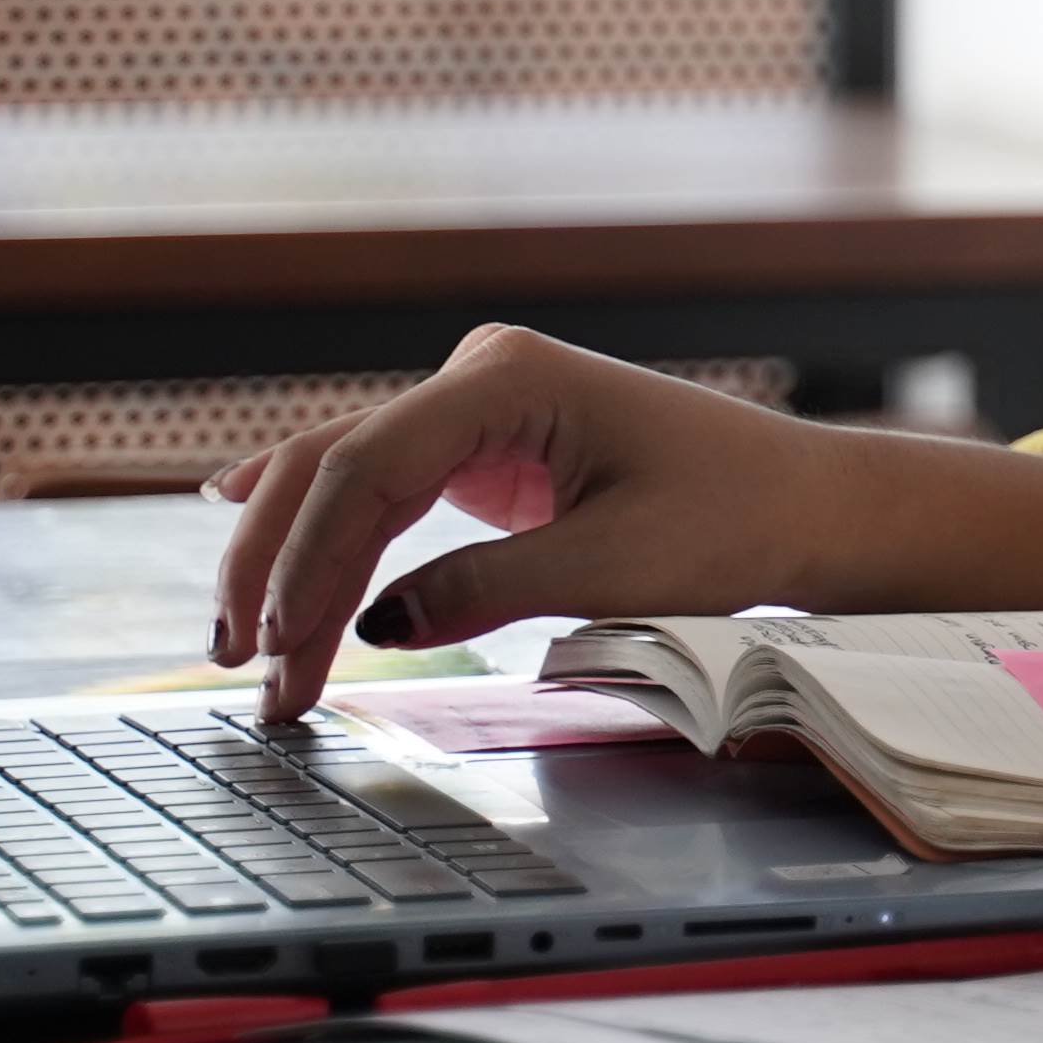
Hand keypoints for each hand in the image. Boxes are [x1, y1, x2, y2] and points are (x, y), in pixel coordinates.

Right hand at [209, 328, 880, 715]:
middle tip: (244, 668)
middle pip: (335, 465)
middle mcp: (479, 375)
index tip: (284, 644)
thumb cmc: (734, 522)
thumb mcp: (612, 566)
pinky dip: (322, 524)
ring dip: (292, 560)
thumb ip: (485, 589)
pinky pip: (381, 484)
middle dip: (278, 567)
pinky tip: (238, 514)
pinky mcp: (485, 448)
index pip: (369, 466)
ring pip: (345, 475)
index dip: (312, 558)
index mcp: (509, 378)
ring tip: (247, 653)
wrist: (803, 507)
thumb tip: (374, 623)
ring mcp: (477, 407)